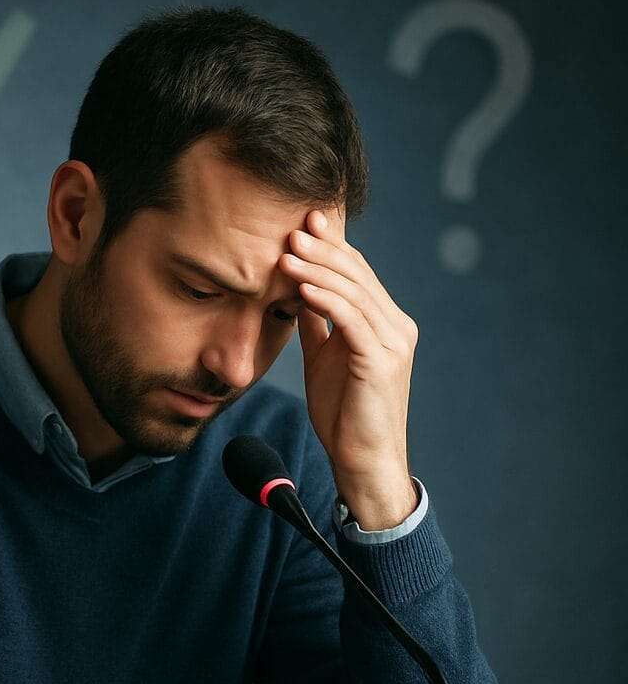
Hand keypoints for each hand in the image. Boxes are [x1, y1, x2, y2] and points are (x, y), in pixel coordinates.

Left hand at [280, 206, 418, 528]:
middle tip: (292, 227)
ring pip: (353, 292)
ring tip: (287, 252)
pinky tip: (300, 286)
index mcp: (384, 324)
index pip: (357, 274)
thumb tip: (298, 294)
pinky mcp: (381, 361)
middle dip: (323, 248)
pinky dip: (325, 299)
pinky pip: (351, 320)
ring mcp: (393, 342)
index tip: (303, 222)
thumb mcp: (325, 360)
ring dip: (317, 269)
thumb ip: (318, 326)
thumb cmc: (343, 414)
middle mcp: (395, 327)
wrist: (362, 460)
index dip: (331, 247)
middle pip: (357, 275)